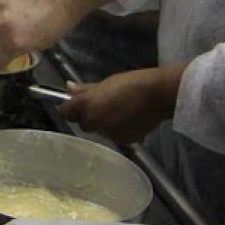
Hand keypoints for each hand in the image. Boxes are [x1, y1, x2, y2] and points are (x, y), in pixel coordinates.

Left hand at [60, 64, 186, 144]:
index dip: (71, 108)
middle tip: (103, 105)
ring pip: (100, 130)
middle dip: (89, 116)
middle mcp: (93, 122)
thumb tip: (68, 88)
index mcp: (86, 105)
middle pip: (84, 123)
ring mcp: (108, 133)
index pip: (66, 112)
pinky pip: (115, 135)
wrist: (157, 95)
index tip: (77, 103)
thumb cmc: (130, 83)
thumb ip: (85, 89)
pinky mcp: (123, 141)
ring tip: (120, 110)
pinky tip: (130, 118)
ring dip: (105, 122)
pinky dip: (119, 128)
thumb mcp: (105, 83)